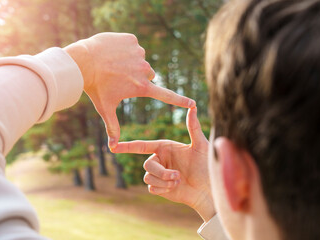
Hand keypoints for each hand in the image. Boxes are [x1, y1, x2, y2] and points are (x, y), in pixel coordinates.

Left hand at [64, 33, 194, 147]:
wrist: (83, 62)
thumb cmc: (95, 88)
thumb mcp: (105, 108)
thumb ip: (113, 127)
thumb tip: (113, 147)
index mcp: (141, 87)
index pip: (166, 96)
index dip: (180, 101)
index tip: (193, 103)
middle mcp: (144, 70)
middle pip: (148, 74)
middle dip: (138, 77)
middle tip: (120, 78)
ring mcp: (139, 53)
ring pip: (139, 59)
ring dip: (130, 62)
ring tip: (113, 64)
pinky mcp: (132, 40)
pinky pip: (132, 45)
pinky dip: (124, 48)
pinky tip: (112, 52)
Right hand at [113, 107, 214, 221]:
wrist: (207, 190)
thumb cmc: (206, 166)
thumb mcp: (201, 145)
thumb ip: (194, 127)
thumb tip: (194, 106)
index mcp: (165, 147)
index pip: (142, 145)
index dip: (127, 146)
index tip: (113, 146)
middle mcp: (160, 159)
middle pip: (147, 165)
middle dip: (161, 172)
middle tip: (177, 176)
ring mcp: (159, 174)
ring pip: (148, 177)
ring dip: (164, 181)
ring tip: (179, 181)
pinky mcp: (159, 187)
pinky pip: (151, 188)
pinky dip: (163, 189)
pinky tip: (175, 189)